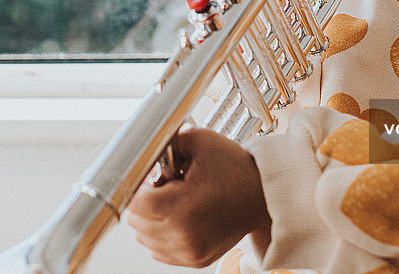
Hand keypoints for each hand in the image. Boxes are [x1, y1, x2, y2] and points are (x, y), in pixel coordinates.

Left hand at [126, 128, 270, 267]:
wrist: (263, 196)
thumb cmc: (238, 170)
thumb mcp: (202, 141)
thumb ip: (171, 138)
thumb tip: (148, 144)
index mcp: (184, 208)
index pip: (135, 204)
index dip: (138, 186)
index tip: (149, 177)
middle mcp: (185, 236)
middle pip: (137, 223)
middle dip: (145, 201)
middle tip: (166, 184)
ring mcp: (190, 251)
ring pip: (145, 239)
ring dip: (151, 219)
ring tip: (176, 199)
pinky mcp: (195, 259)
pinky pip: (160, 251)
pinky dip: (162, 233)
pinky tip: (179, 215)